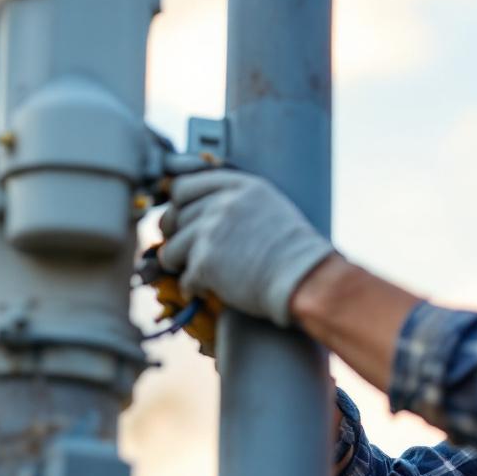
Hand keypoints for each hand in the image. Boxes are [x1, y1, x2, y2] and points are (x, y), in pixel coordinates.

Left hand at [158, 170, 334, 327]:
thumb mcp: (268, 205)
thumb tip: (198, 207)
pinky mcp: (205, 262)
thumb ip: (234, 198)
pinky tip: (210, 289)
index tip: (184, 220)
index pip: (182, 186)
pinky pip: (184, 278)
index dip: (178, 206)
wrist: (304, 277)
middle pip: (173, 217)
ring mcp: (211, 232)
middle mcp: (221, 204)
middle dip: (177, 236)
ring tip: (197, 273)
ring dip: (180, 264)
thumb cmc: (292, 248)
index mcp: (238, 186)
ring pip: (171, 249)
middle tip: (187, 250)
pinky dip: (194, 288)